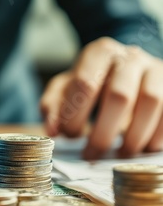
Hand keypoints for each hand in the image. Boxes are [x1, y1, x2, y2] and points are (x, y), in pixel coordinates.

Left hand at [40, 37, 162, 158]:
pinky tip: (144, 148)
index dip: (76, 114)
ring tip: (120, 154)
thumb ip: (52, 106)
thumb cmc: (90, 81)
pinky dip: (158, 135)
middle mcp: (130, 56)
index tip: (70, 136)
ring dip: (135, 135)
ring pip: (151, 102)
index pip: (85, 84)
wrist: (124, 68)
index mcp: (99, 52)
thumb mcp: (65, 88)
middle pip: (119, 95)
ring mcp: (156, 68)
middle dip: (103, 132)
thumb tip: (52, 130)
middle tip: (92, 154)